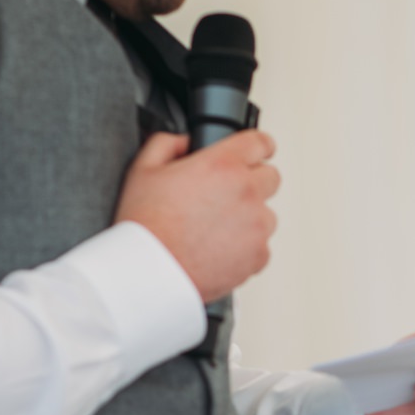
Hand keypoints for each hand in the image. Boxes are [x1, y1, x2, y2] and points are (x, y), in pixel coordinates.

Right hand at [114, 130, 279, 302]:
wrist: (150, 272)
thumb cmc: (146, 226)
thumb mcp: (144, 169)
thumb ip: (167, 143)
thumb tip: (183, 141)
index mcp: (222, 165)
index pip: (260, 142)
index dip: (258, 146)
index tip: (257, 152)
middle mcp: (246, 192)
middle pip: (270, 177)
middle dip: (252, 182)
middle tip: (225, 197)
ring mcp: (256, 225)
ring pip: (267, 214)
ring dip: (250, 217)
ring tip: (217, 228)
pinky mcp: (258, 255)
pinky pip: (261, 246)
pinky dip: (246, 247)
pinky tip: (219, 248)